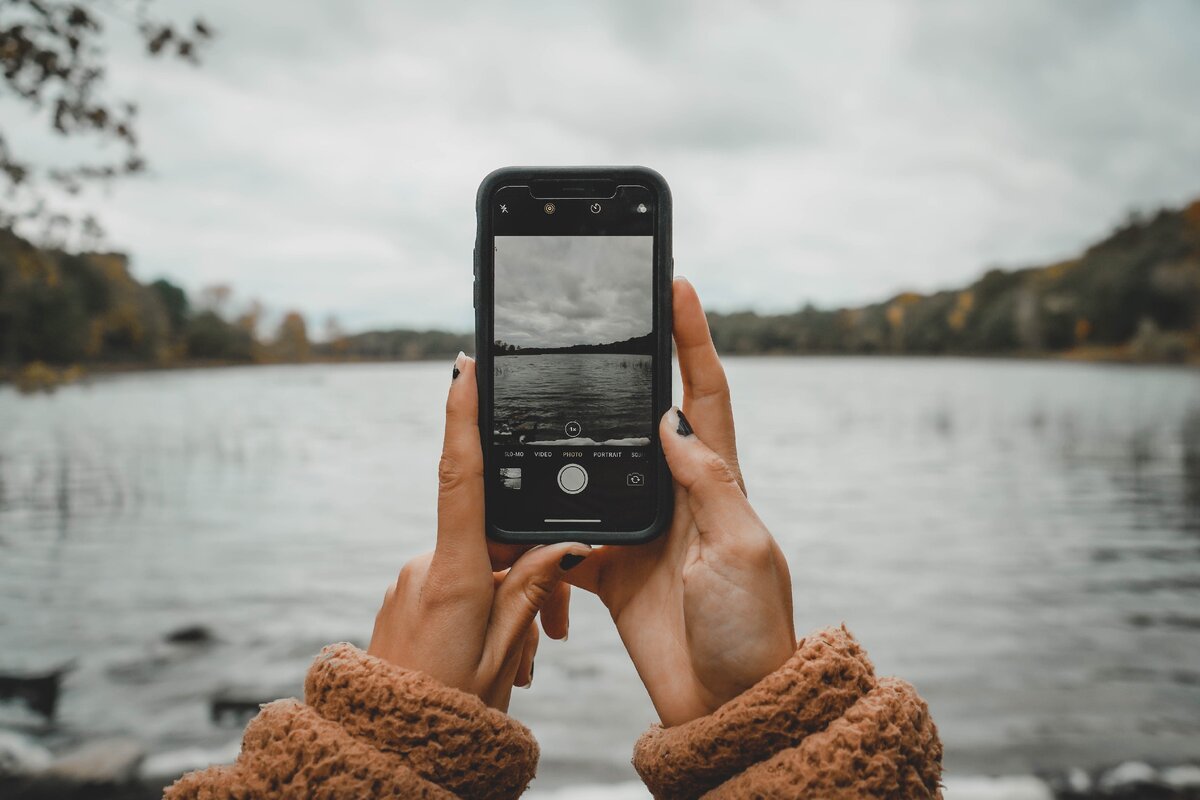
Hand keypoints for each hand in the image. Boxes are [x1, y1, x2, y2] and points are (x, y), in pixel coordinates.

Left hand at [368, 352, 590, 711]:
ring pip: (476, 568)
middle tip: (547, 632)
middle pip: (490, 541)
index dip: (462, 418)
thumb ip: (530, 592)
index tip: (464, 369)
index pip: (461, 479)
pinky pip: (454, 584)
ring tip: (517, 660)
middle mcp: (424, 568)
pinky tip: (492, 651)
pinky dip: (481, 607)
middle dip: (524, 573)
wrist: (388, 748)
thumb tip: (561, 546)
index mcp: (453, 577)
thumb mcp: (505, 655)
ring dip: (504, 601)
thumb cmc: (451, 713)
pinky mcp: (403, 595)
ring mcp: (409, 581)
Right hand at [566, 278, 795, 726]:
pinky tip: (524, 504)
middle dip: (625, 370)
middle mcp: (679, 497)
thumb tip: (670, 420)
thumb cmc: (750, 627)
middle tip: (598, 325)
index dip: (693, 338)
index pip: (704, 393)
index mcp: (719, 482)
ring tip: (546, 402)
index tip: (676, 285)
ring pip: (600, 468)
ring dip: (575, 441)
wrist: (725, 704)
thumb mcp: (740, 547)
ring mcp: (644, 529)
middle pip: (645, 416)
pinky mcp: (613, 566)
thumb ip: (707, 482)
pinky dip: (546, 519)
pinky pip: (571, 528)